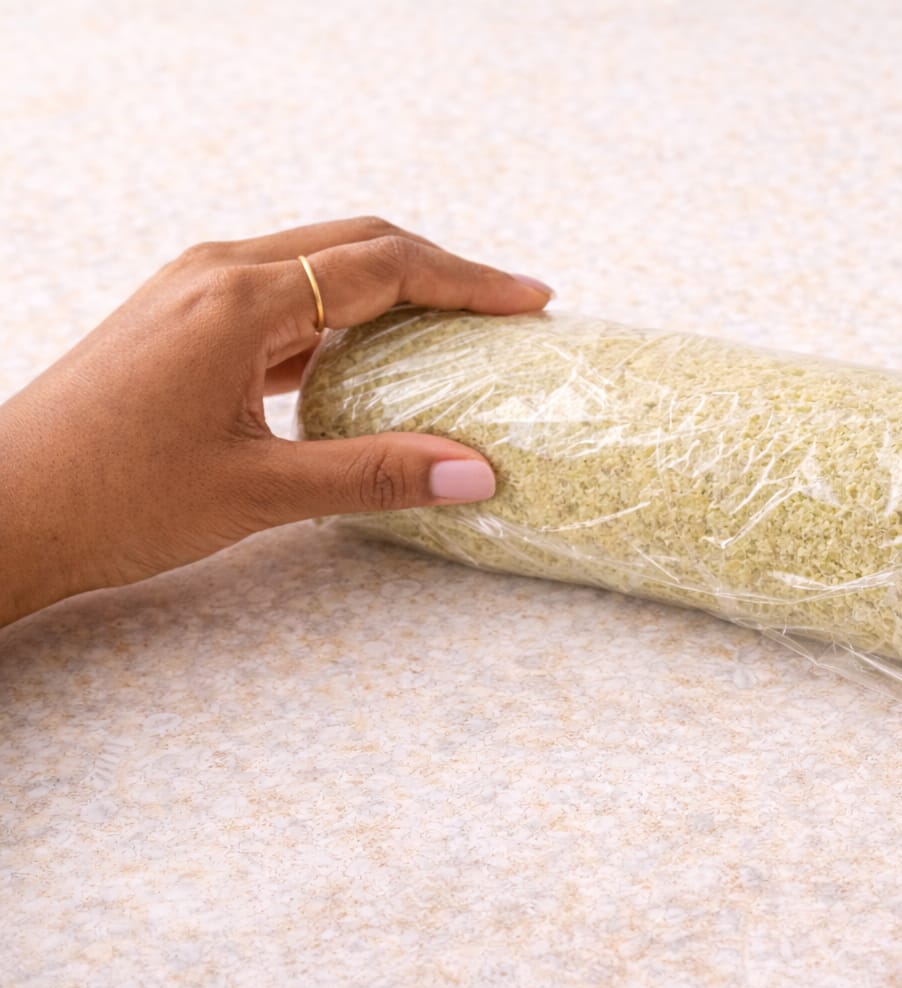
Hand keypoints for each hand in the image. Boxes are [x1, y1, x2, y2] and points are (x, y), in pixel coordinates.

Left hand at [0, 217, 553, 626]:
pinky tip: (370, 357)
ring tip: (454, 328)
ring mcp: (193, 291)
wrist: (1, 511)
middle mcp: (216, 274)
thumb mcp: (259, 492)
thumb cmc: (110, 498)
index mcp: (239, 300)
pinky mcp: (180, 319)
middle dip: (442, 271)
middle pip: (357, 244)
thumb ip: (376, 474)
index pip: (385, 267)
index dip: (468, 282)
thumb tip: (475, 472)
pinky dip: (341, 313)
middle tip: (508, 307)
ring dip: (392, 286)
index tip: (532, 300)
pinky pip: (281, 293)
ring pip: (318, 262)